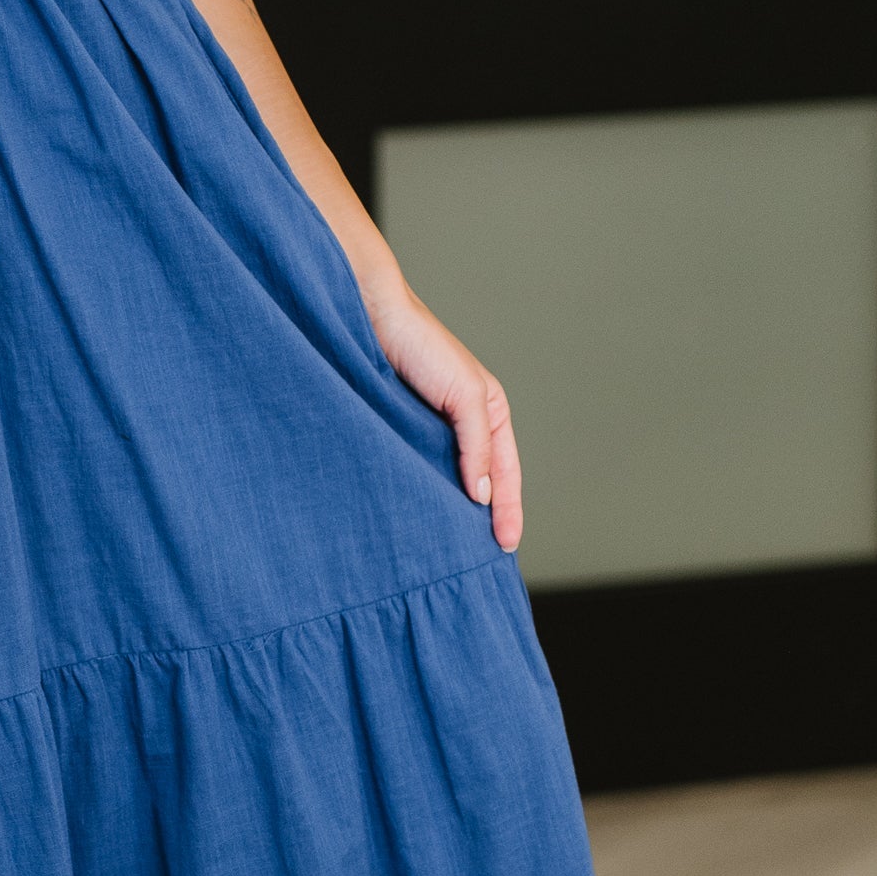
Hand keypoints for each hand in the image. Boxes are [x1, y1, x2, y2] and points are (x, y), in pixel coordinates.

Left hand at [361, 285, 523, 552]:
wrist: (368, 315)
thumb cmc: (421, 344)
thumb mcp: (466, 395)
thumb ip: (477, 446)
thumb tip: (482, 496)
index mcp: (492, 412)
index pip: (508, 474)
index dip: (509, 511)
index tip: (504, 548)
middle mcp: (465, 424)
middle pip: (482, 483)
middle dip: (484, 519)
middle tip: (482, 560)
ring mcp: (431, 429)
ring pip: (448, 481)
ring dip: (451, 511)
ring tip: (450, 550)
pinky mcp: (398, 430)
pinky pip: (416, 471)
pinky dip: (422, 495)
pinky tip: (418, 517)